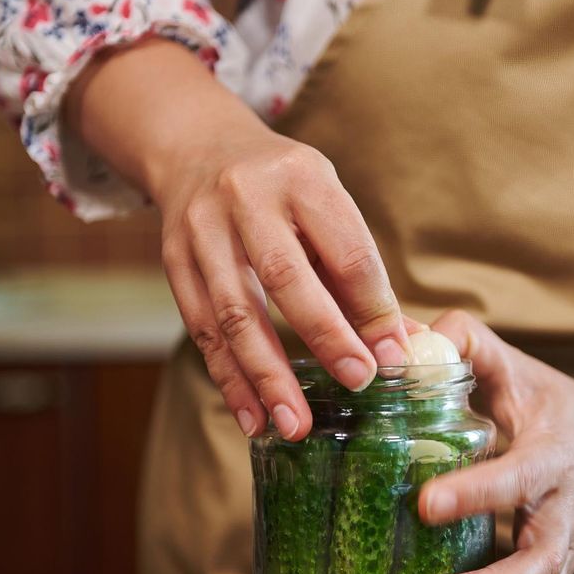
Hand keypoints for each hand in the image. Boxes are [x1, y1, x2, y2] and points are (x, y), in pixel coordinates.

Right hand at [67, 39, 410, 439]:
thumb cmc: (282, 186)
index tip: (394, 357)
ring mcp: (203, 229)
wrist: (199, 149)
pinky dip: (229, 377)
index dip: (373, 308)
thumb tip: (400, 342)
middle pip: (286, 277)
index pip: (346, 250)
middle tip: (357, 384)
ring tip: (294, 424)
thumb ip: (356, 272)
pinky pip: (202, 328)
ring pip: (234, 312)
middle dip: (324, 337)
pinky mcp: (173, 259)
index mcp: (303, 178)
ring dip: (266, 375)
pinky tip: (252, 415)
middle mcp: (248, 198)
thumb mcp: (326, 203)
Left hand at [418, 311, 573, 573]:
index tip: (426, 504)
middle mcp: (562, 511)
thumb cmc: (555, 403)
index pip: (514, 476)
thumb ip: (463, 343)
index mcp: (550, 456)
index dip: (475, 492)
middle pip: (538, 558)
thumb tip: (402, 339)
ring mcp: (563, 550)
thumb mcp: (515, 366)